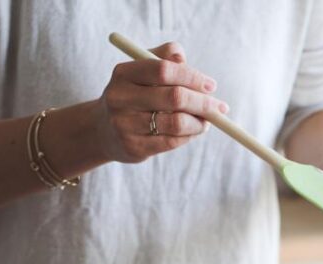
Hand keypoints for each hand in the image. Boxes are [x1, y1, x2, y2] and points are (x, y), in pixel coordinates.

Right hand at [94, 43, 227, 163]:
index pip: (163, 70)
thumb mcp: (142, 71)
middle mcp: (120, 97)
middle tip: (219, 107)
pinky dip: (189, 136)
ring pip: (176, 123)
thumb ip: (163, 58)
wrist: (103, 131)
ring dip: (199, 122)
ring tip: (207, 121)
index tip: (211, 86)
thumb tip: (182, 57)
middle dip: (203, 103)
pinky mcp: (133, 147)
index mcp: (124, 73)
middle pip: (174, 98)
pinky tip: (194, 131)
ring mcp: (124, 124)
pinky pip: (171, 142)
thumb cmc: (134, 95)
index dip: (192, 77)